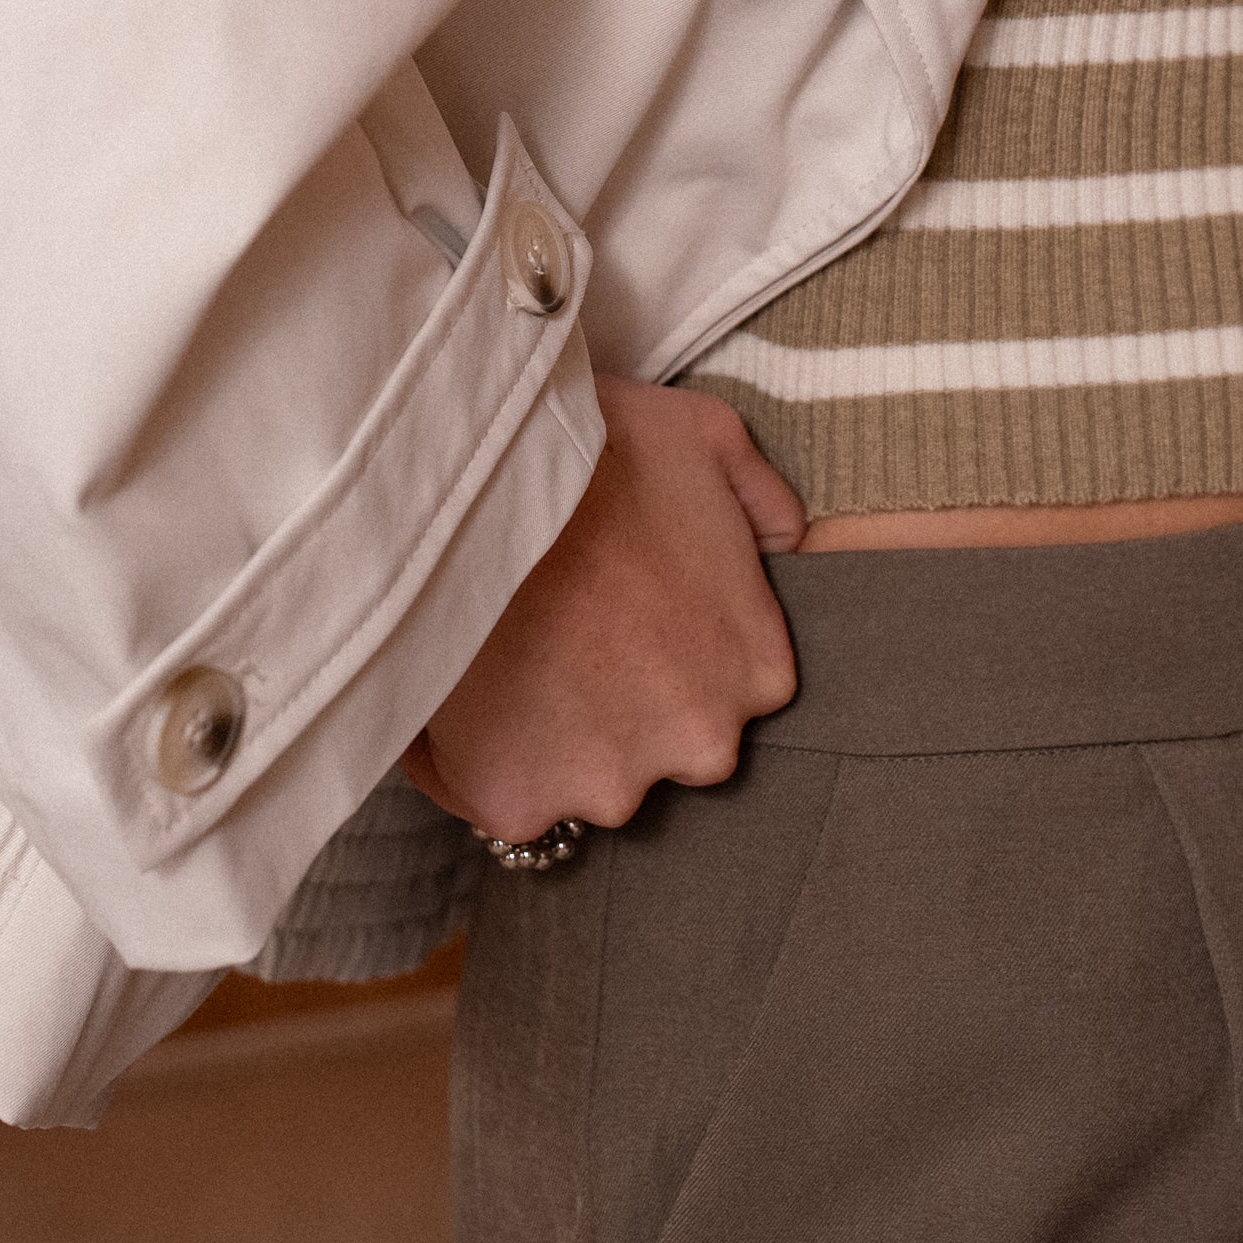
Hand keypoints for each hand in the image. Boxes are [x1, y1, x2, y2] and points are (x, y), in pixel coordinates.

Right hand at [400, 375, 804, 840]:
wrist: (487, 483)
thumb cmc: (598, 450)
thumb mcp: (711, 438)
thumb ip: (763, 501)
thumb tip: (783, 542)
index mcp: (755, 670)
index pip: (718, 690)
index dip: (659, 650)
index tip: (614, 612)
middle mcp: (700, 743)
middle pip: (656, 746)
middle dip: (612, 706)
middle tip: (555, 630)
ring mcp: (611, 783)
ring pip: (577, 778)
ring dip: (544, 735)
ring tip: (500, 651)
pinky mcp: (520, 804)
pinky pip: (497, 795)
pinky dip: (473, 759)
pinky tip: (459, 687)